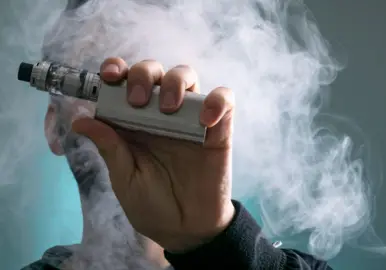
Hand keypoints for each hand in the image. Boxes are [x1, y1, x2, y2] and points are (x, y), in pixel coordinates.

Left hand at [72, 57, 235, 251]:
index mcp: (134, 122)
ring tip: (169, 109)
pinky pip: (224, 100)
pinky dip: (217, 100)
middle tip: (136, 101)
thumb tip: (79, 120)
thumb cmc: (152, 205)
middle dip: (143, 75)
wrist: (187, 230)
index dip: (117, 70)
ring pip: (187, 76)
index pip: (125, 82)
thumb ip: (110, 148)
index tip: (109, 75)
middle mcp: (161, 114)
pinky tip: (207, 119)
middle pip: (155, 72)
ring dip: (175, 82)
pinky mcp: (219, 129)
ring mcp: (190, 118)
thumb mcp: (125, 179)